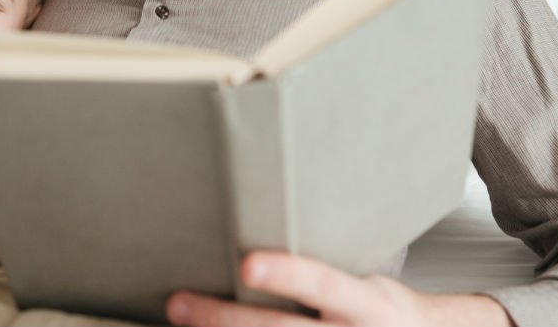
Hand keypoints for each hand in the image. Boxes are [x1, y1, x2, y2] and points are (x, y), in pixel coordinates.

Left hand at [166, 251, 512, 326]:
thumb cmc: (379, 308)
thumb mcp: (366, 280)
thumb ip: (321, 269)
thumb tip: (256, 238)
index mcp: (367, 303)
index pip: (324, 284)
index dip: (287, 275)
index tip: (247, 266)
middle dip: (225, 318)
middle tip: (179, 304)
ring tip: (183, 321)